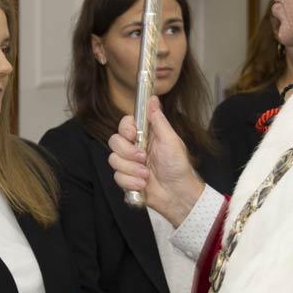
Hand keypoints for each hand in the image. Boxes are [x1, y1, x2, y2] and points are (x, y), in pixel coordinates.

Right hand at [107, 96, 204, 225]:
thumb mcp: (171, 140)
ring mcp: (129, 164)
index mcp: (145, 136)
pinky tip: (143, 185)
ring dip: (132, 169)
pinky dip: (131, 182)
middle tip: (143, 158)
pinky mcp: (126, 178)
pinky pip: (117, 177)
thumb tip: (152, 99)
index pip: (125, 125)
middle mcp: (134, 148)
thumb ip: (158, 120)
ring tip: (147, 175)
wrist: (177, 194)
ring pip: (114, 160)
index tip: (133, 136)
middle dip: (128, 152)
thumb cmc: (178, 167)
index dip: (125, 129)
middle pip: (114, 141)